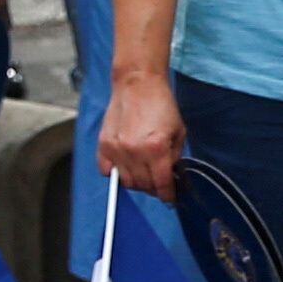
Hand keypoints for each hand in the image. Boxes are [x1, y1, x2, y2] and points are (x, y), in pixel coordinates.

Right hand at [100, 76, 185, 200]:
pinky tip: (125, 167)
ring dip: (136, 183)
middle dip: (153, 188)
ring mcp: (116, 149)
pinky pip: (106, 171)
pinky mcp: (103, 145)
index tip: (170, 197)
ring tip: (144, 174)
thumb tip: (170, 175)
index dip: (168, 194)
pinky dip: (115, 174)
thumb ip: (175, 156)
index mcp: (156, 149)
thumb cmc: (161, 104)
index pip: (161, 184)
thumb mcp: (179, 131)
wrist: (138, 84)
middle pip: (143, 186)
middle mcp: (134, 152)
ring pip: (125, 182)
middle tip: (159, 183)